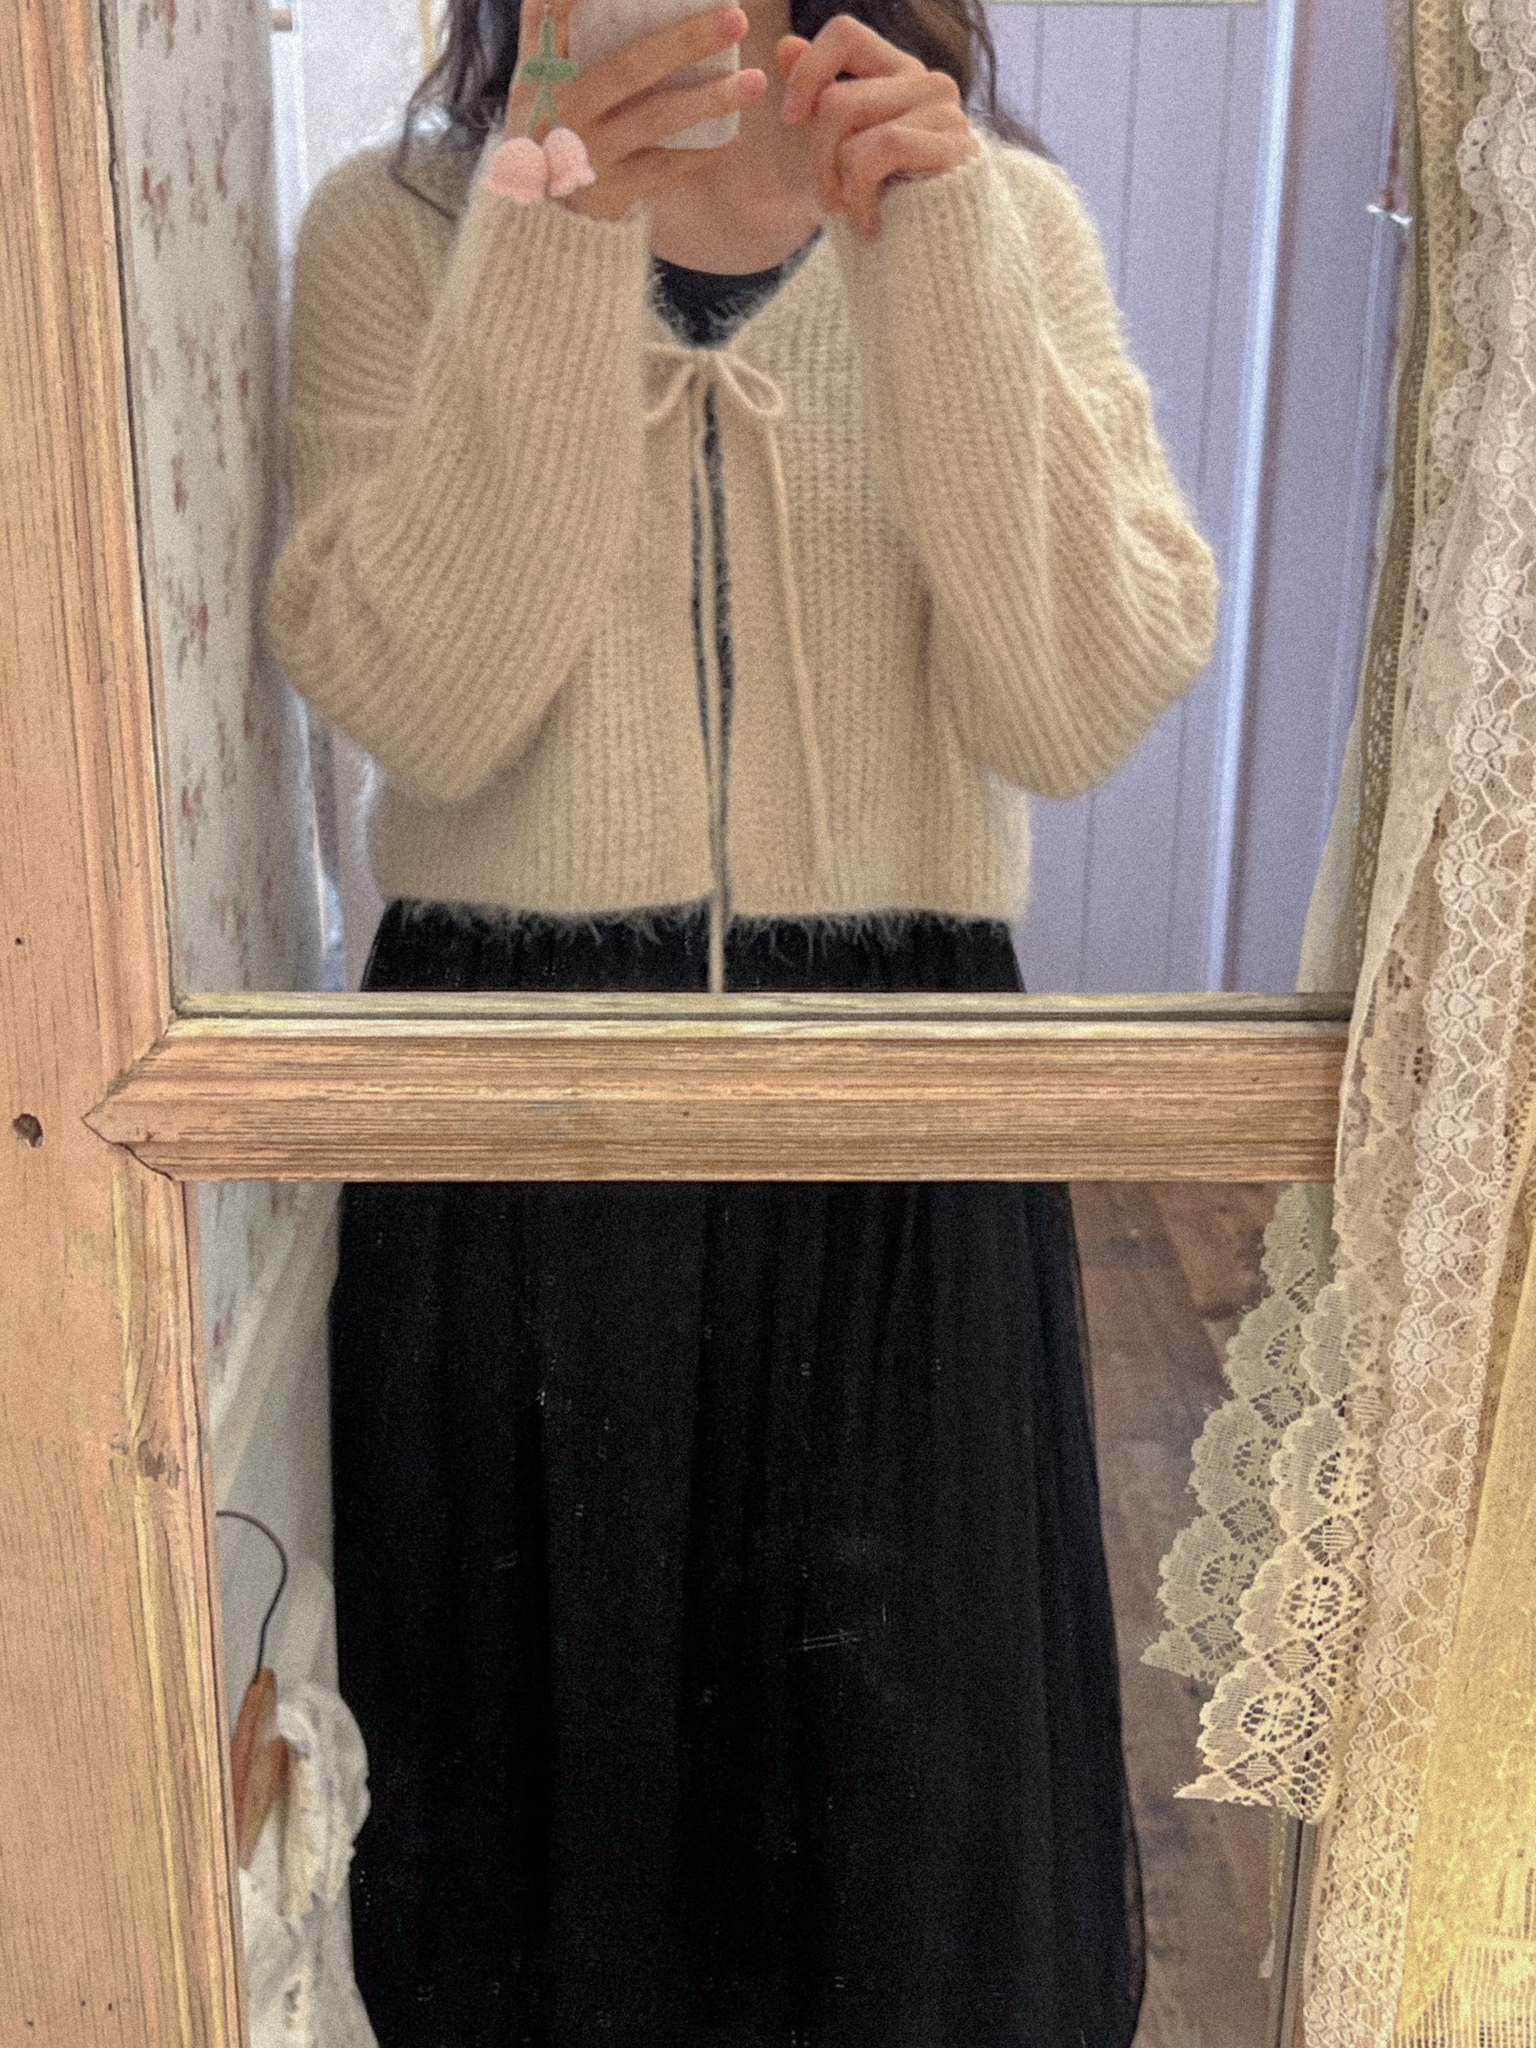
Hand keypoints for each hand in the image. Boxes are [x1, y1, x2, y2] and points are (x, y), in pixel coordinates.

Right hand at [503, 0, 766, 221]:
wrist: (534, 213)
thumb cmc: (547, 123)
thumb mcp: (533, 76)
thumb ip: (551, 25)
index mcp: (543, 66)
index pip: (564, 12)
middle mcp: (562, 105)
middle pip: (631, 66)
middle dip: (687, 39)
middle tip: (737, 17)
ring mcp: (587, 151)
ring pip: (656, 119)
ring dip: (709, 99)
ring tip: (754, 82)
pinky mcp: (609, 191)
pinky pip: (665, 168)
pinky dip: (700, 152)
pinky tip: (732, 135)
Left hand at [776, 15, 978, 239]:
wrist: (933, 268)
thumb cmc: (888, 211)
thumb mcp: (843, 150)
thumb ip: (821, 97)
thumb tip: (786, 45)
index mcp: (901, 75)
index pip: (845, 33)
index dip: (809, 70)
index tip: (790, 117)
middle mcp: (928, 83)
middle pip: (837, 96)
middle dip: (818, 156)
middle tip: (830, 201)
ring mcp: (946, 111)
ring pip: (852, 121)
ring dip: (839, 181)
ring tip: (854, 214)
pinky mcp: (954, 145)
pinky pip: (880, 147)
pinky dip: (862, 194)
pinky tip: (871, 225)